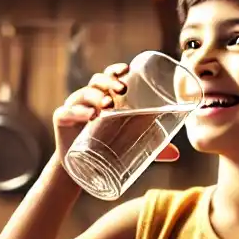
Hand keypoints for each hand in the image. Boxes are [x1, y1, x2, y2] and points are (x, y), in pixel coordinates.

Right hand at [53, 63, 178, 161]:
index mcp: (105, 98)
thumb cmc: (107, 147)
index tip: (126, 70)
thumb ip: (153, 148)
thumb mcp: (132, 146)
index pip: (109, 77)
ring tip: (107, 104)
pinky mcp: (62, 122)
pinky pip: (66, 113)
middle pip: (97, 81)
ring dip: (95, 95)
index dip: (116, 70)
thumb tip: (176, 154)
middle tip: (121, 89)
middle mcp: (88, 99)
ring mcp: (74, 109)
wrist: (82, 169)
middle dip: (109, 82)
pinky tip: (88, 115)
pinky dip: (77, 112)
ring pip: (83, 94)